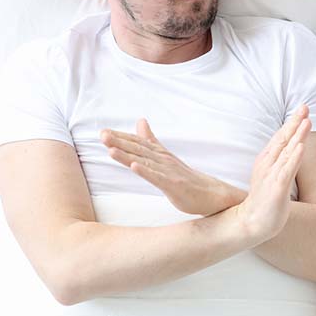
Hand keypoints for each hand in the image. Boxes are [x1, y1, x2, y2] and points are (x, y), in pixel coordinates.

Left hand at [100, 119, 244, 215]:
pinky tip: (134, 167)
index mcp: (161, 155)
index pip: (139, 143)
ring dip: (128, 155)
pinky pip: (158, 178)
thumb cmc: (188, 178)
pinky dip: (146, 172)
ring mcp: (169, 173)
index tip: (104, 132)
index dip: (121, 137)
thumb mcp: (166, 158)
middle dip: (120, 142)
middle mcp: (164, 160)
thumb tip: (141, 121)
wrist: (212, 195)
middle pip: (139, 149)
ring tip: (111, 149)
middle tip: (102, 135)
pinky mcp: (174, 186)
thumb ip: (152, 140)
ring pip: (146, 162)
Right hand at [235, 105, 311, 242]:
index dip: (291, 123)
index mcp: (267, 160)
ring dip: (297, 135)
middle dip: (294, 122)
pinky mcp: (276, 188)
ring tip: (307, 121)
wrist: (252, 222)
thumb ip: (281, 160)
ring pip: (287, 152)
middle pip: (283, 139)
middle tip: (305, 106)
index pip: (280, 137)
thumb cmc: (265, 199)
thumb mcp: (272, 175)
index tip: (302, 109)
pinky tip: (300, 147)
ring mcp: (271, 176)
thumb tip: (292, 146)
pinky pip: (286, 170)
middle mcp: (268, 165)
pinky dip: (294, 158)